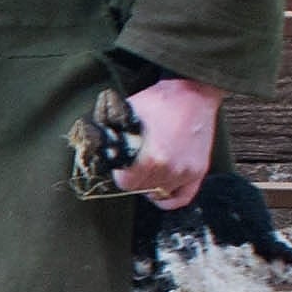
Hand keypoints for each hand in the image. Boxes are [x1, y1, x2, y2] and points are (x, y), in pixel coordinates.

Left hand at [115, 77, 222, 211]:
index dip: (121, 174)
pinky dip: (169, 197)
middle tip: (135, 164)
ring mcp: (187, 172)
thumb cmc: (161, 100)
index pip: (126, 183)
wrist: (192, 93)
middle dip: (135, 177)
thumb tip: (92, 142)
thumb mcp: (128, 112)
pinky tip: (160, 187)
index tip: (122, 166)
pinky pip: (181, 198)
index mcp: (152, 157)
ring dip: (151, 184)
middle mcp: (171, 168)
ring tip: (149, 168)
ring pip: (159, 193)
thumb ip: (111, 132)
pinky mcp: (199, 171)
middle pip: (142, 189)